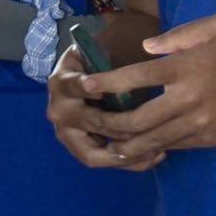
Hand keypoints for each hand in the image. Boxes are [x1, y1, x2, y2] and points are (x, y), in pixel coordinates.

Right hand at [45, 45, 166, 171]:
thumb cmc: (100, 60)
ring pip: (95, 154)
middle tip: (156, 126)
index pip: (78, 86)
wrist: (86, 76)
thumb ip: (115, 56)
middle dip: (125, 128)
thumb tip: (144, 52)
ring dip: (128, 154)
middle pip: (94, 123)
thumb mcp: (103, 52)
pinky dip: (129, 163)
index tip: (116, 90)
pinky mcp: (79, 150)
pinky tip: (155, 156)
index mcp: (62, 82)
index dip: (95, 89)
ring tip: (157, 150)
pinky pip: (103, 162)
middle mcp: (59, 110)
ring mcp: (66, 133)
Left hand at [78, 14, 215, 158]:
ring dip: (127, 143)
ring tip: (108, 142)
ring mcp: (201, 123)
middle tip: (91, 121)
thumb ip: (178, 35)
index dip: (106, 83)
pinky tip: (142, 146)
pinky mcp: (213, 139)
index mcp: (185, 67)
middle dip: (109, 123)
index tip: (86, 85)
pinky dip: (156, 148)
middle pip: (138, 119)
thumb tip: (147, 48)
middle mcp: (189, 98)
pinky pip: (177, 147)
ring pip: (155, 140)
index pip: (136, 77)